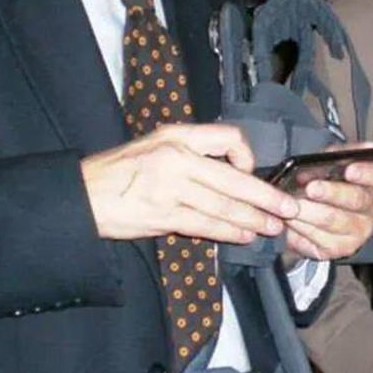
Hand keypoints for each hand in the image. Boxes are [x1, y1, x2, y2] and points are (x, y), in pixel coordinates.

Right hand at [82, 123, 299, 243]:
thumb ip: (191, 151)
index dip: (247, 153)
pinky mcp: (164, 215)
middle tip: (289, 209)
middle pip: (234, 179)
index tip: (252, 168)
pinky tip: (245, 236)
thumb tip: (232, 167)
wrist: (83, 195)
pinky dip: (229, 232)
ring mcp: (171, 188)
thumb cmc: (121, 170)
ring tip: (273, 228)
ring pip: (224, 205)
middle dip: (266, 197)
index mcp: (177, 135)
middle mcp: (177, 157)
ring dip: (253, 219)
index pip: (227, 136)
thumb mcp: (156, 144)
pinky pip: (206, 225)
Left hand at [285, 143, 372, 259]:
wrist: (319, 211)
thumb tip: (314, 163)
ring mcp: (359, 231)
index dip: (368, 173)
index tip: (349, 170)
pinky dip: (300, 227)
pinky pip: (319, 238)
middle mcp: (372, 208)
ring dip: (309, 212)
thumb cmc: (329, 180)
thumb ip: (330, 156)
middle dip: (331, 193)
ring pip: (334, 221)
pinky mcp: (341, 248)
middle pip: (357, 200)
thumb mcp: (332, 161)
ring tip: (291, 204)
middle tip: (310, 188)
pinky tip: (289, 220)